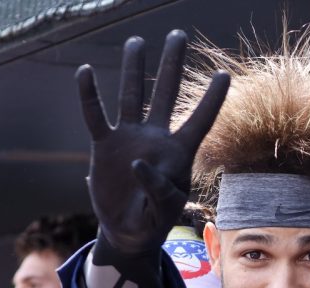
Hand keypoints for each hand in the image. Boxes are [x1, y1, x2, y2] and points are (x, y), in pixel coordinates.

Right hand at [77, 30, 229, 254]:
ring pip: (131, 96)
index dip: (211, 100)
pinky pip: (96, 117)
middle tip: (177, 34)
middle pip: (166, 95)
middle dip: (172, 65)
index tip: (223, 74)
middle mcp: (156, 139)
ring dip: (134, 70)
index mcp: (179, 154)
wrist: (128, 230)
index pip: (199, 121)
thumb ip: (158, 191)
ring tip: (137, 41)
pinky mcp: (105, 145)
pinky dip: (89, 96)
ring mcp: (130, 139)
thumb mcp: (162, 213)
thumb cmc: (153, 222)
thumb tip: (138, 164)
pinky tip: (86, 72)